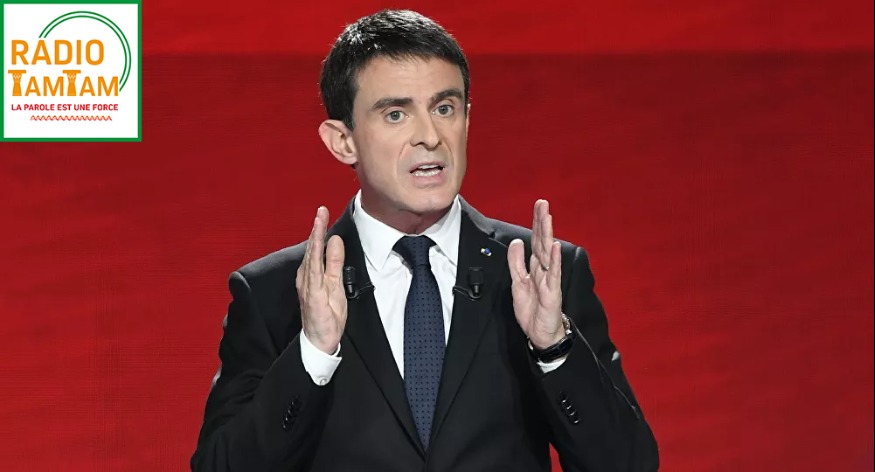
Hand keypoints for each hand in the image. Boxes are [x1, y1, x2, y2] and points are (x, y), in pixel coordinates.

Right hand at [296, 206, 346, 354]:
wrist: (320, 341)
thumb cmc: (326, 314)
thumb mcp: (336, 283)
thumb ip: (335, 262)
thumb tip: (336, 240)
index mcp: (311, 274)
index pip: (316, 248)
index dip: (319, 229)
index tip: (323, 212)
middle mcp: (306, 277)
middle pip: (312, 248)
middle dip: (317, 228)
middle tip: (321, 210)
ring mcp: (308, 286)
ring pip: (312, 257)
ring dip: (315, 238)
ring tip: (318, 221)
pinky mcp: (313, 295)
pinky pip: (314, 273)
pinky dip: (315, 258)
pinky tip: (318, 247)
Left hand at [507, 199, 563, 349]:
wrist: (540, 333)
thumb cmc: (532, 309)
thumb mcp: (517, 283)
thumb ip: (516, 262)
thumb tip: (517, 241)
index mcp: (536, 267)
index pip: (536, 240)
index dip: (536, 223)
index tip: (538, 206)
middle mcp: (545, 270)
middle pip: (542, 241)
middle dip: (542, 222)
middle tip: (542, 203)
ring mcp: (550, 280)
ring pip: (547, 253)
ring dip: (547, 234)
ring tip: (547, 217)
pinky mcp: (552, 292)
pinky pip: (553, 274)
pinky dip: (553, 260)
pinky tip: (553, 246)